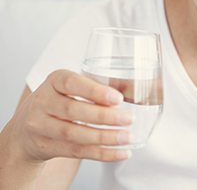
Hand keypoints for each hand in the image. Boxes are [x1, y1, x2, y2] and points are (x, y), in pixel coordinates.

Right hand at [6, 70, 133, 163]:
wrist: (26, 127)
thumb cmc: (61, 100)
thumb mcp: (73, 87)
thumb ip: (98, 87)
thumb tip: (132, 89)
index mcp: (54, 80)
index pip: (72, 83)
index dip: (95, 91)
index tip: (118, 98)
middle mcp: (43, 102)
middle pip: (73, 110)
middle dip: (104, 116)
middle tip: (129, 118)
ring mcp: (40, 126)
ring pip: (74, 134)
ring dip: (105, 137)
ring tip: (127, 137)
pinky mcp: (46, 147)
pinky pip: (76, 152)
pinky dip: (102, 153)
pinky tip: (121, 153)